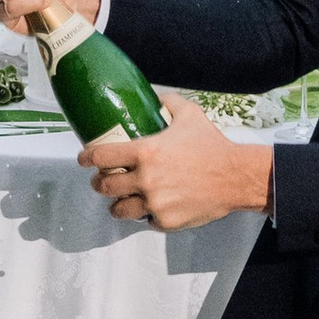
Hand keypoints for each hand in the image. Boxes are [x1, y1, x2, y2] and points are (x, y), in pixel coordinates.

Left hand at [81, 94, 273, 231]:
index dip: (86, 158)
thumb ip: (168, 102)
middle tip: (101, 179)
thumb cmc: (212, 145)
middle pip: (104, 185)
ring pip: (119, 209)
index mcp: (146, 152)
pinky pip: (145, 220)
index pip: (101, 156)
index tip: (83, 159)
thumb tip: (155, 97)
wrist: (235, 177)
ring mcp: (154, 203)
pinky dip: (145, 214)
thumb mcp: (190, 115)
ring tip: (120, 199)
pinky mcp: (165, 221)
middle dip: (99, 182)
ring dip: (116, 203)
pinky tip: (150, 207)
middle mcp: (146, 179)